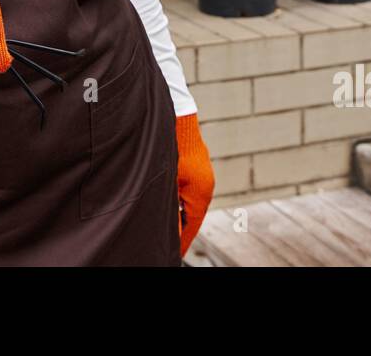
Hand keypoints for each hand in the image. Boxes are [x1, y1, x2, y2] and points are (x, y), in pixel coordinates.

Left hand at [176, 112, 213, 257]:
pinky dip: (178, 201)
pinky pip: (188, 192)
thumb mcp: (165, 182)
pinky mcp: (196, 168)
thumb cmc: (169, 147)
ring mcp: (202, 177)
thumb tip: (169, 233)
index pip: (191, 227)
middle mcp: (205, 187)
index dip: (182, 242)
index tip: (174, 255)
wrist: (176, 116)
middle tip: (167, 245)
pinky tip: (167, 203)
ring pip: (189, 204)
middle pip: (191, 217)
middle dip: (179, 230)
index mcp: (200, 194)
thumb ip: (167, 209)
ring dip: (177, 214)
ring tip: (165, 227)